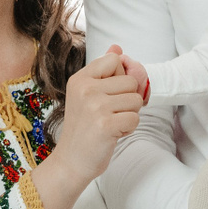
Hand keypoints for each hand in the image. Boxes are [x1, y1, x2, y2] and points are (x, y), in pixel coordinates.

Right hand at [55, 45, 145, 181]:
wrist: (71, 161)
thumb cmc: (84, 127)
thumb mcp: (88, 94)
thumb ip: (104, 71)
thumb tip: (117, 47)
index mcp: (80, 78)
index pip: (114, 60)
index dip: (120, 78)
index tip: (108, 94)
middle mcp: (86, 88)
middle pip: (131, 81)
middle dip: (127, 100)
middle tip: (109, 114)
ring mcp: (95, 106)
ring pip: (136, 100)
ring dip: (129, 114)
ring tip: (110, 123)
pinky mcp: (105, 124)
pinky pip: (135, 118)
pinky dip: (128, 129)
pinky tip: (112, 133)